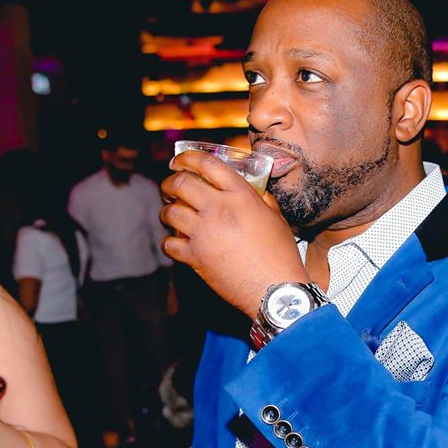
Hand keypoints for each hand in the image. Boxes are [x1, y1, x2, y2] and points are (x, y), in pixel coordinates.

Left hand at [160, 150, 307, 318]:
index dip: (187, 157)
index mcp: (240, 195)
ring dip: (167, 211)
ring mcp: (204, 233)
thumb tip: (252, 188)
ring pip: (170, 212)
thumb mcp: (276, 217)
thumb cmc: (280, 255)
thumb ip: (261, 198)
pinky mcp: (195, 257)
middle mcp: (218, 209)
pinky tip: (176, 242)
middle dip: (170, 182)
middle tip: (169, 187)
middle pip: (180, 183)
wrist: (275, 289)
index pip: (206, 164)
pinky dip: (169, 241)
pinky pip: (169, 243)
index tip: (179, 161)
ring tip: (171, 214)